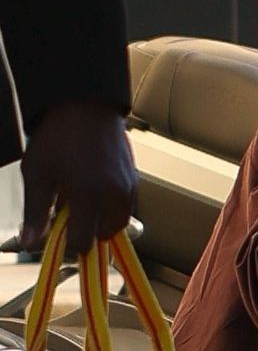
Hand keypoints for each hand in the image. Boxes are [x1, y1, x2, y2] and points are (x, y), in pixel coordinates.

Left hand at [20, 99, 135, 256]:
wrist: (86, 105)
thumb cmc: (58, 136)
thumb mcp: (38, 174)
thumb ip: (35, 212)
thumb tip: (30, 242)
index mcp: (90, 196)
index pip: (83, 241)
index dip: (67, 246)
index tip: (54, 239)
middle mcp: (115, 195)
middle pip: (104, 235)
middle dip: (85, 233)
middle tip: (64, 219)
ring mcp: (128, 186)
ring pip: (117, 221)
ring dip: (99, 221)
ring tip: (77, 203)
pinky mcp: (133, 177)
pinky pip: (125, 205)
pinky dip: (110, 207)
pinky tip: (90, 191)